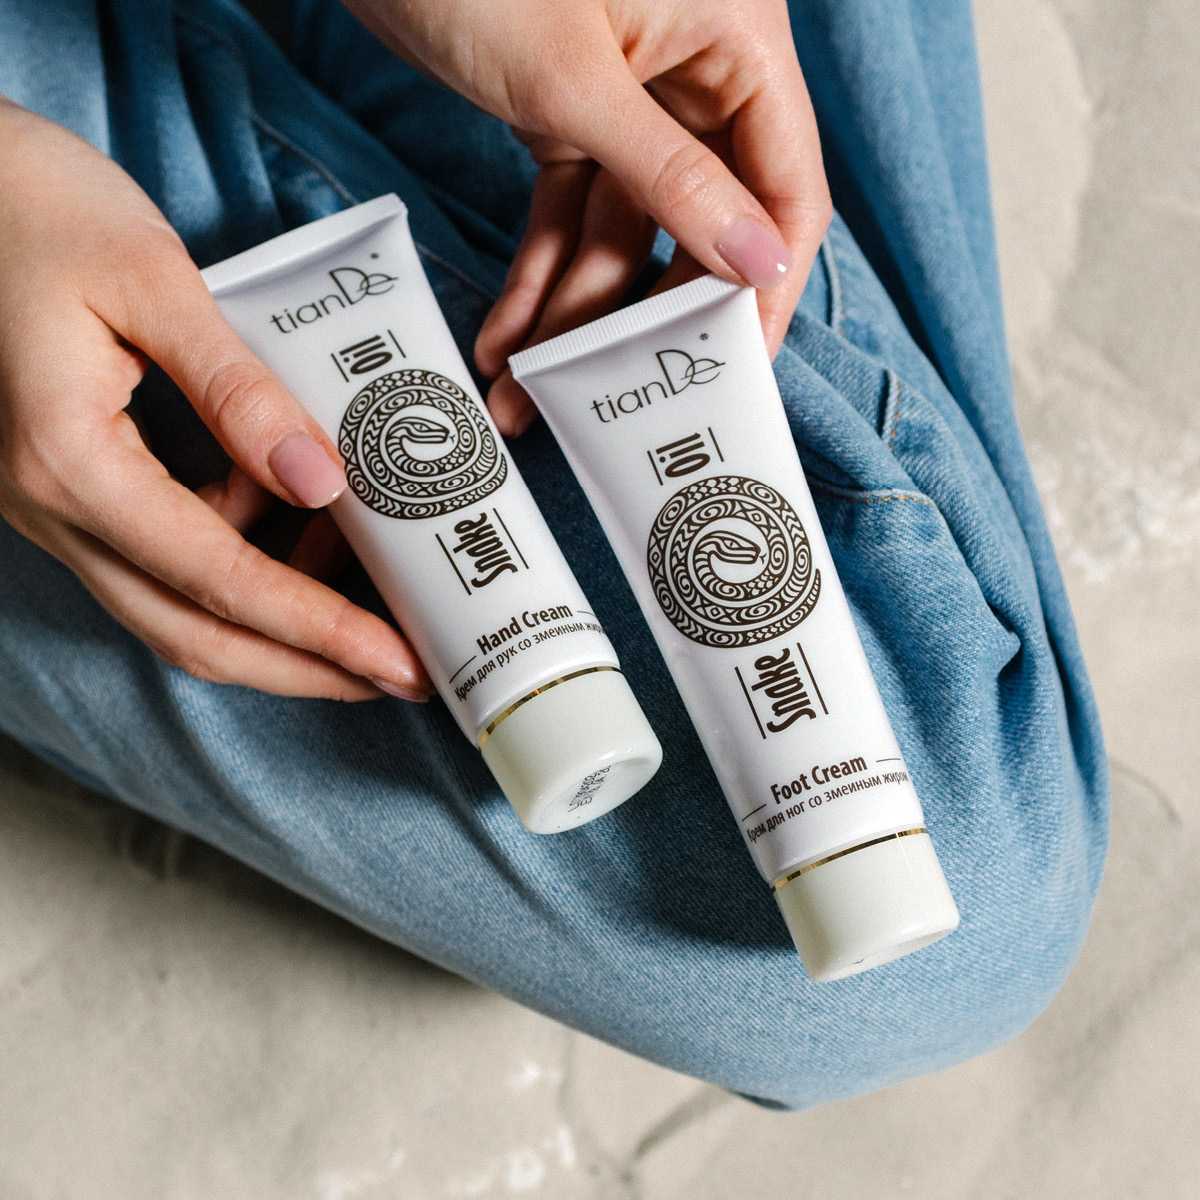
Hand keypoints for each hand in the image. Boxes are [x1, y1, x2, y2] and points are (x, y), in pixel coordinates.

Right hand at [0, 101, 429, 701]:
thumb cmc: (36, 205)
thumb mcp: (151, 279)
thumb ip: (237, 389)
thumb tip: (321, 482)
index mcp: (69, 462)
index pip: (218, 580)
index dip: (318, 630)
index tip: (398, 660)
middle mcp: (53, 508)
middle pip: (194, 633)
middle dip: (306, 666)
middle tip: (402, 674)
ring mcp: (56, 505)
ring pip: (177, 607)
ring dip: (278, 621)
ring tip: (371, 597)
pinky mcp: (75, 486)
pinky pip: (165, 555)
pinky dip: (243, 558)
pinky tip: (301, 521)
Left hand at [346, 0, 830, 432]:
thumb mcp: (576, 81)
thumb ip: (672, 178)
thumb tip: (758, 263)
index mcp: (736, 43)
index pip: (786, 186)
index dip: (766, 284)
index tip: (736, 367)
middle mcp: (694, 75)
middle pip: (702, 226)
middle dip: (644, 316)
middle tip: (615, 395)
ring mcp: (629, 101)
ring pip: (623, 234)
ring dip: (572, 315)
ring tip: (523, 395)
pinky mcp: (566, 115)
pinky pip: (569, 214)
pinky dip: (537, 273)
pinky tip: (505, 337)